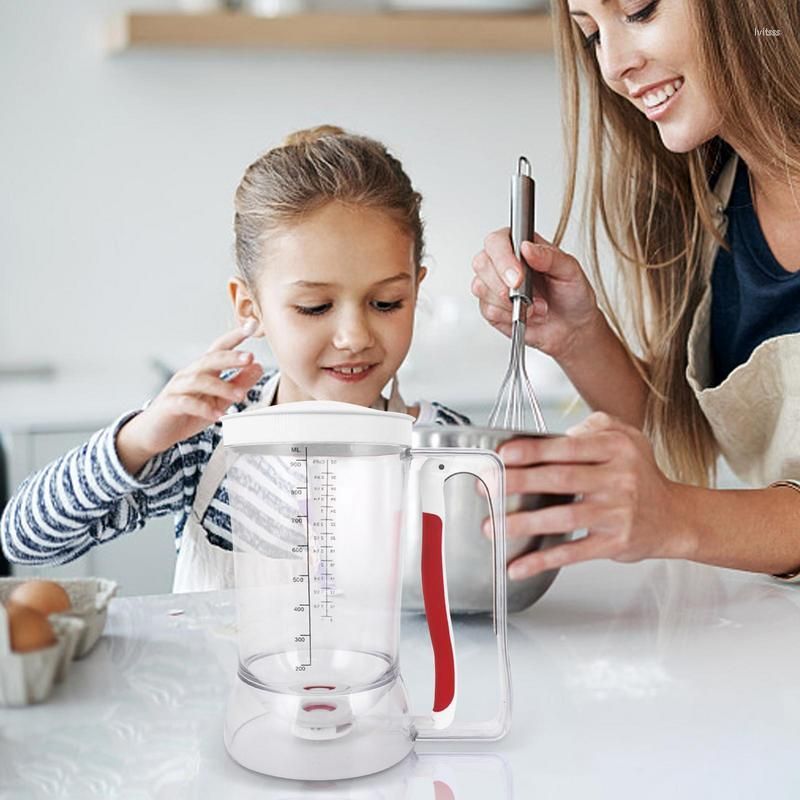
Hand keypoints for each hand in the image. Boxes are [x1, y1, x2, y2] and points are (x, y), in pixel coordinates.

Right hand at [116, 323, 263, 473]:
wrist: (156, 433)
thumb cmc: (188, 414)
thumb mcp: (219, 399)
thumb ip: (238, 383)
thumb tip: (258, 366)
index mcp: (203, 370)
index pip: (219, 348)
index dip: (235, 336)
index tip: (253, 325)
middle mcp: (189, 374)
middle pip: (210, 359)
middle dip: (230, 356)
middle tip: (250, 357)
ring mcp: (177, 388)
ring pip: (199, 380)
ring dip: (221, 387)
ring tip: (240, 396)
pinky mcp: (168, 405)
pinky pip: (185, 402)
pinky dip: (203, 408)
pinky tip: (217, 415)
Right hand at [471, 230, 601, 362]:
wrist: (572, 326)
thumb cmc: (572, 295)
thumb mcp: (570, 270)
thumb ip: (550, 257)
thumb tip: (527, 247)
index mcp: (521, 245)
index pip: (497, 241)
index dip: (503, 258)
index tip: (517, 278)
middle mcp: (503, 262)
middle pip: (482, 262)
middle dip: (502, 284)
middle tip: (525, 297)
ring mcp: (494, 285)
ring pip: (480, 287)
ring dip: (508, 302)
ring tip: (533, 306)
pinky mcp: (491, 308)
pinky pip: (488, 310)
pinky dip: (508, 315)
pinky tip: (524, 314)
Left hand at [495, 413, 693, 578]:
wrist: (675, 517)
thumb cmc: (641, 476)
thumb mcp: (627, 437)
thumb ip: (594, 426)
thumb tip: (557, 433)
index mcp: (616, 448)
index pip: (567, 448)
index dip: (533, 451)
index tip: (504, 454)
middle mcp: (619, 479)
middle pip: (560, 479)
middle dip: (519, 483)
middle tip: (488, 487)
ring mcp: (617, 513)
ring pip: (563, 518)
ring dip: (523, 523)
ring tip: (493, 526)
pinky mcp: (614, 543)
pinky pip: (573, 553)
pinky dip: (542, 560)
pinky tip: (518, 565)